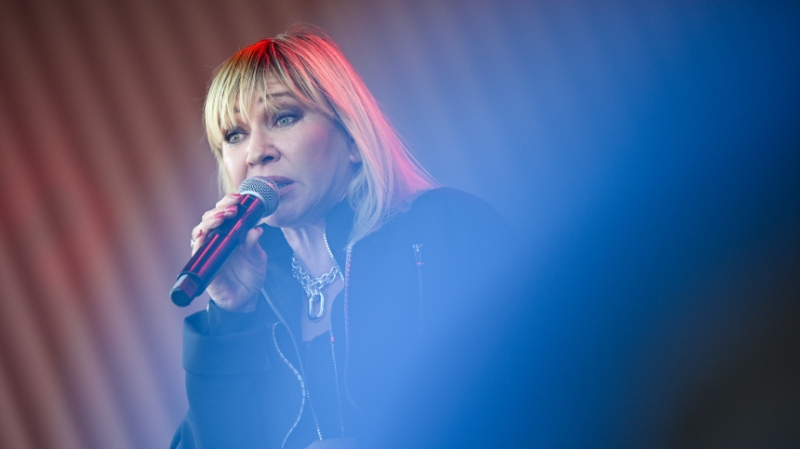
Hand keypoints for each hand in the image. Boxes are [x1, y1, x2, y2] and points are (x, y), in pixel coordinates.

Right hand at [191, 193, 265, 311]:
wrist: (247, 299)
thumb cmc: (251, 276)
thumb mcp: (258, 258)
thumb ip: (255, 245)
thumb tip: (257, 230)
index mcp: (229, 234)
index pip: (223, 213)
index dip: (227, 203)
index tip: (239, 198)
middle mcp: (216, 240)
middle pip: (209, 218)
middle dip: (219, 209)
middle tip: (233, 207)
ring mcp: (208, 251)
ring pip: (200, 230)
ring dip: (210, 221)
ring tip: (222, 217)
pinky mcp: (203, 265)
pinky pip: (197, 250)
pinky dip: (199, 240)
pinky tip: (204, 233)